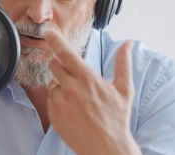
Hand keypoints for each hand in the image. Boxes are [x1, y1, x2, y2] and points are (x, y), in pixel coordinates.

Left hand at [45, 30, 140, 154]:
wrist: (106, 147)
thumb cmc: (116, 118)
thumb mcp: (124, 90)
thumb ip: (123, 64)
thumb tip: (126, 43)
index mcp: (87, 79)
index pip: (65, 53)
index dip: (55, 39)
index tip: (48, 31)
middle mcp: (71, 88)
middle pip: (54, 64)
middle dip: (60, 65)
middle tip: (72, 76)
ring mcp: (60, 102)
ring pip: (52, 83)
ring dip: (60, 85)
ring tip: (76, 98)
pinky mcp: (53, 113)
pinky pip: (50, 98)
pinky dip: (58, 100)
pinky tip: (71, 109)